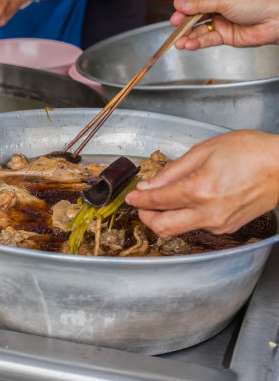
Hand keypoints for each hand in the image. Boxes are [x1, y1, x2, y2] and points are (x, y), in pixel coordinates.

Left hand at [125, 130, 278, 236]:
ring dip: (164, 218)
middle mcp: (208, 212)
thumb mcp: (204, 151)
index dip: (138, 199)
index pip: (157, 201)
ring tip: (163, 201)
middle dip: (146, 216)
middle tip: (141, 204)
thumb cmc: (250, 152)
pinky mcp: (227, 227)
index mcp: (199, 190)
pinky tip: (186, 203)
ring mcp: (218, 223)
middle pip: (162, 227)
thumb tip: (149, 184)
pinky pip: (196, 226)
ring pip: (178, 229)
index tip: (131, 196)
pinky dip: (184, 217)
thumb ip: (172, 171)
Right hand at [170, 0, 278, 49]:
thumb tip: (179, 3)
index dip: (185, 9)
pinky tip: (190, 45)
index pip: (198, 1)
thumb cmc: (258, 3)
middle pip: (197, 16)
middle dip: (185, 25)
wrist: (276, 21)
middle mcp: (221, 7)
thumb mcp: (226, 0)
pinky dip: (198, 43)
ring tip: (179, 43)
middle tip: (174, 30)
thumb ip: (200, 5)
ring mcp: (223, 21)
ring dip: (189, 37)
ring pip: (201, 30)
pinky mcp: (225, 36)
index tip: (175, 16)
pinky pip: (208, 39)